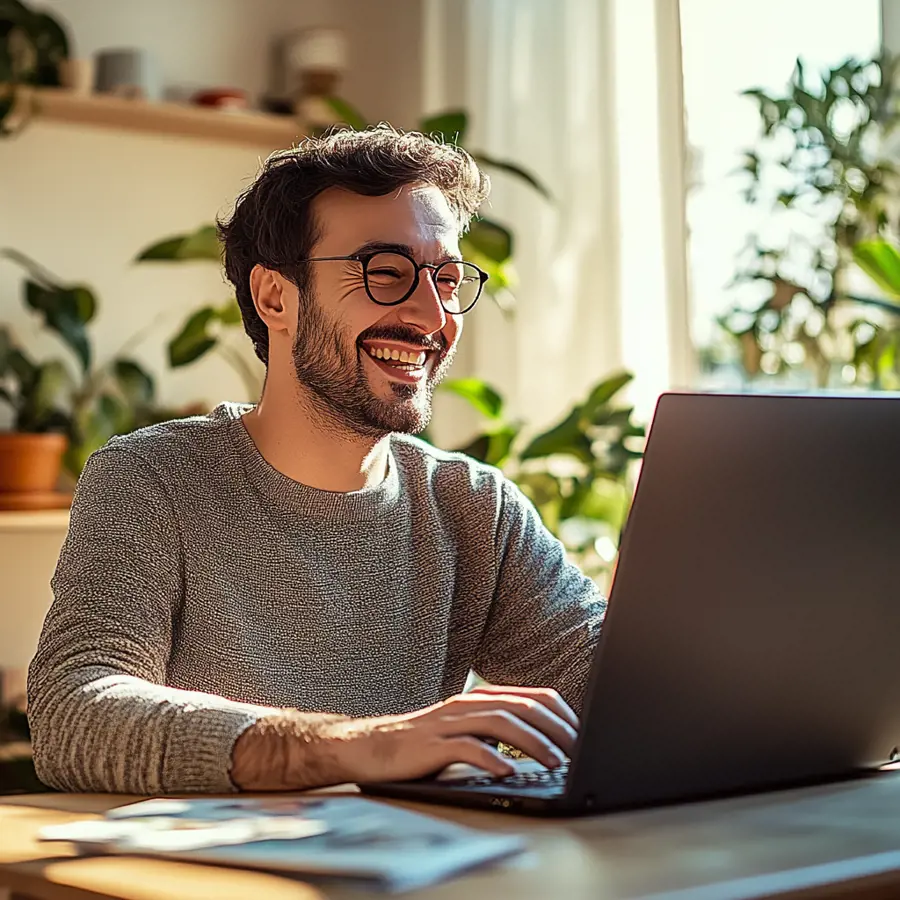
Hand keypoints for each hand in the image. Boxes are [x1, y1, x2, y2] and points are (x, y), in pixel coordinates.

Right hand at [324, 685, 578, 783]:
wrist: (369, 746)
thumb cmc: (423, 743)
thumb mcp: (467, 731)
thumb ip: (499, 731)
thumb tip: (546, 745)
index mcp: (481, 698)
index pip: (534, 697)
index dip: (563, 715)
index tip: (584, 735)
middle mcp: (468, 704)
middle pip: (523, 708)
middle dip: (557, 729)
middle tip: (580, 751)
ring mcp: (450, 723)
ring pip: (501, 723)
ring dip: (533, 742)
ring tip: (555, 762)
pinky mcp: (432, 745)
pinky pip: (466, 748)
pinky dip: (490, 758)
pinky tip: (507, 770)